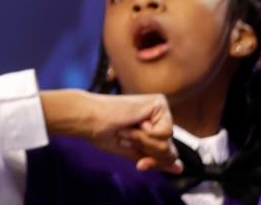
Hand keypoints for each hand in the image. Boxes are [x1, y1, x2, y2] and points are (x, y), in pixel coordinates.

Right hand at [40, 89, 182, 174]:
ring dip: (144, 142)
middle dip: (147, 151)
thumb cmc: (105, 133)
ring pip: (167, 143)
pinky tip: (134, 123)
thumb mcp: (134, 152)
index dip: (152, 161)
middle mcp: (158, 118)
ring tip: (128, 129)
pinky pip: (165, 132)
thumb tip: (180, 168)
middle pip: (169, 149)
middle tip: (127, 137)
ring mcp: (160, 109)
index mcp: (153, 129)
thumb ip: (157, 160)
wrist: (90, 119)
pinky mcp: (159, 103)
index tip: (137, 161)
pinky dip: (146, 134)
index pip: (167, 155)